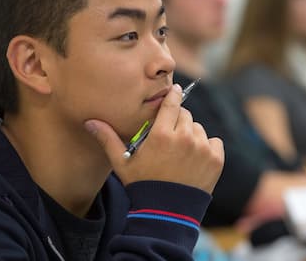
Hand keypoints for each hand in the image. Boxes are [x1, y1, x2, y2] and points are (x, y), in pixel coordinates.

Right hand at [84, 84, 223, 193]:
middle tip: (170, 138)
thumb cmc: (142, 185)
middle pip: (185, 115)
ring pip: (198, 129)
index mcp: (161, 135)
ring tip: (180, 154)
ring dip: (191, 136)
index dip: (174, 95)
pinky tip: (195, 160)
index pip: (172, 102)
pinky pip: (214, 142)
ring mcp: (202, 148)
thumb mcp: (122, 162)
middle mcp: (184, 138)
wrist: (167, 213)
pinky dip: (207, 148)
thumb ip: (108, 139)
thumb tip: (90, 121)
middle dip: (178, 122)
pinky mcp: (216, 159)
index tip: (175, 91)